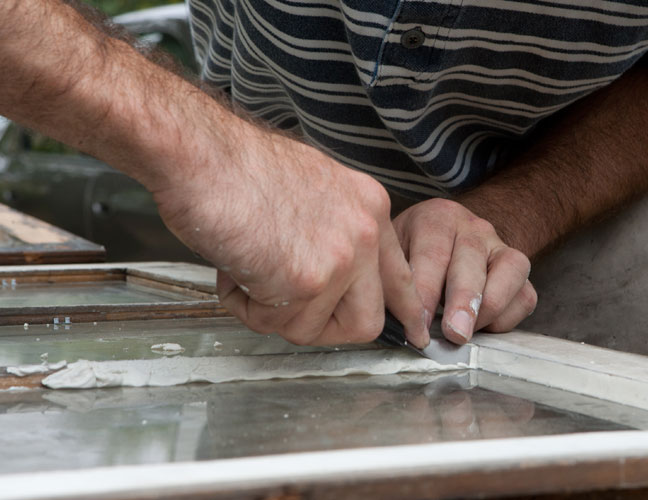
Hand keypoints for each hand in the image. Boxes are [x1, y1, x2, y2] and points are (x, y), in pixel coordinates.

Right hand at [152, 128, 428, 347]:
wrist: (201, 153)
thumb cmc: (236, 167)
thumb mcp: (311, 190)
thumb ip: (334, 232)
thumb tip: (329, 274)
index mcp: (369, 206)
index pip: (400, 276)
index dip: (402, 311)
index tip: (411, 330)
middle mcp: (365, 232)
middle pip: (368, 320)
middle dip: (324, 326)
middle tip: (288, 310)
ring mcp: (341, 258)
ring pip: (315, 330)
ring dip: (273, 315)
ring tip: (246, 275)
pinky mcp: (306, 281)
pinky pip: (276, 325)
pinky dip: (246, 308)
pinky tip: (232, 272)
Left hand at [392, 199, 536, 342]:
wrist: (450, 232)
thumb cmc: (413, 249)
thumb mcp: (394, 252)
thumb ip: (391, 278)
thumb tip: (384, 317)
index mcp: (436, 219)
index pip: (432, 256)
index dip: (425, 294)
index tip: (418, 325)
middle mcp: (472, 228)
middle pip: (471, 265)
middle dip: (461, 304)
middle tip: (453, 334)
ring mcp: (500, 246)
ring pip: (508, 274)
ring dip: (487, 311)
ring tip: (466, 335)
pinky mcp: (518, 269)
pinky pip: (524, 296)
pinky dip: (506, 318)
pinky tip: (481, 330)